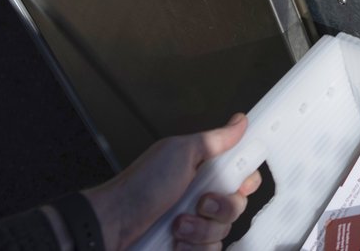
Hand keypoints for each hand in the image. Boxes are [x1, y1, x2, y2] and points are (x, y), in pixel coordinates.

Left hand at [81, 113, 262, 249]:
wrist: (113, 225)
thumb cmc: (141, 187)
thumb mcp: (179, 153)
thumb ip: (215, 140)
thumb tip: (240, 121)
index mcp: (204, 171)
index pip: (242, 175)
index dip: (246, 181)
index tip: (239, 183)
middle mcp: (202, 198)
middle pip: (237, 205)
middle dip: (220, 207)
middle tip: (200, 202)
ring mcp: (195, 225)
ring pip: (224, 232)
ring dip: (201, 230)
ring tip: (177, 225)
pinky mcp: (188, 247)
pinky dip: (194, 249)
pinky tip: (176, 242)